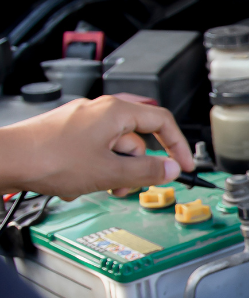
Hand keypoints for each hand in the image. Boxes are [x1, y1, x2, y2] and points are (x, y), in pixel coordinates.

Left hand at [0, 96, 194, 199]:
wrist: (5, 160)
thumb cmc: (48, 158)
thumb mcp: (109, 172)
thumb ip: (146, 172)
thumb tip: (171, 170)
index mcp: (116, 111)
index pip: (162, 122)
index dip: (178, 146)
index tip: (183, 165)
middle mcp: (99, 110)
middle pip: (137, 139)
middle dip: (137, 166)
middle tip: (134, 184)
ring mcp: (81, 121)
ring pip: (114, 148)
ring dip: (115, 171)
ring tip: (102, 187)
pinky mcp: (66, 134)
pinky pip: (94, 150)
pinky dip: (96, 168)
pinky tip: (81, 183)